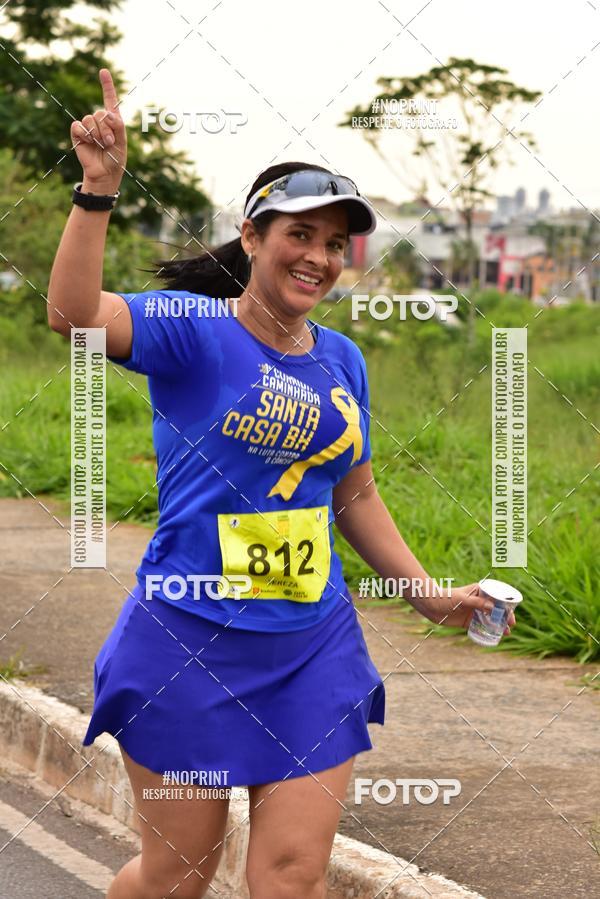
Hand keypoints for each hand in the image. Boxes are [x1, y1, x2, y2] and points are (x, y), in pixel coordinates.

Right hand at [70, 68, 126, 192]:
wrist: (105, 174)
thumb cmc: (115, 159)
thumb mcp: (122, 141)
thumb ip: (118, 125)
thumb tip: (108, 114)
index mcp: (112, 121)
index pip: (109, 100)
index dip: (107, 85)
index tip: (103, 71)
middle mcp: (99, 121)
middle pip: (101, 113)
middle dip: (107, 129)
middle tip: (110, 143)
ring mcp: (88, 127)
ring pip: (90, 119)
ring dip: (98, 133)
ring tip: (102, 145)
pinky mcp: (78, 134)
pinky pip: (78, 126)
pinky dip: (85, 134)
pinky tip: (88, 142)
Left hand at [421, 582, 516, 632]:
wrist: (431, 606)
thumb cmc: (447, 597)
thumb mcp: (462, 599)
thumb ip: (477, 603)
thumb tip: (493, 607)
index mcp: (479, 591)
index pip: (496, 596)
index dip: (506, 604)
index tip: (511, 613)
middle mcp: (479, 601)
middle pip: (496, 609)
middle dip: (504, 616)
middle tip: (511, 625)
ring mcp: (474, 611)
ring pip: (490, 619)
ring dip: (498, 625)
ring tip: (506, 632)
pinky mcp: (468, 621)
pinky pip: (480, 627)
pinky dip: (487, 631)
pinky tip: (494, 636)